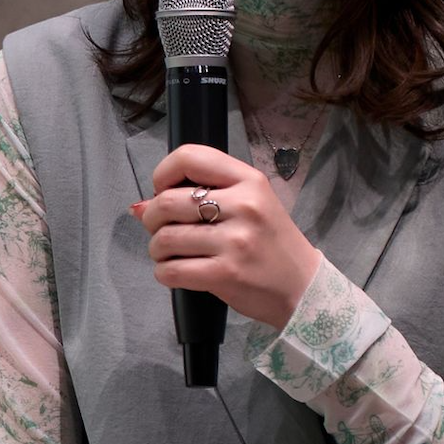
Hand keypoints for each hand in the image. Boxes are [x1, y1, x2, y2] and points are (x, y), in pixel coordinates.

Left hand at [130, 144, 321, 329]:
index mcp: (249, 180)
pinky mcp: (226, 274)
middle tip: (162, 228)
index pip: (189, 157)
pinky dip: (164, 273)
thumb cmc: (272, 242)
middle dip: (153, 218)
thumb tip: (140, 206)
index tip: (163, 190)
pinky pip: (171, 271)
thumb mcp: (251, 202)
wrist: (303, 286)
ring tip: (170, 253)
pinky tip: (176, 271)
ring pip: (165, 239)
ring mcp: (235, 241)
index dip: (163, 173)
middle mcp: (243, 205)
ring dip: (157, 249)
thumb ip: (203, 194)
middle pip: (167, 201)